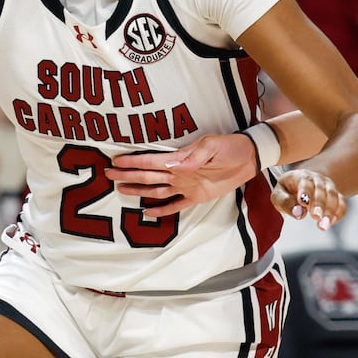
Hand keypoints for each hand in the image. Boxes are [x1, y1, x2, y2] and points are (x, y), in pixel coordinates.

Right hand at [108, 133, 258, 216]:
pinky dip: (162, 209)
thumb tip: (171, 165)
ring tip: (121, 190)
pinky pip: (176, 204)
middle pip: (148, 175)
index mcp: (180, 159)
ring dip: (139, 189)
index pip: (151, 161)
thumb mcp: (213, 146)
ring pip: (156, 189)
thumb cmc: (230, 148)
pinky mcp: (196, 196)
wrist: (248, 158)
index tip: (116, 161)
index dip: (133, 162)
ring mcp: (186, 185)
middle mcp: (178, 173)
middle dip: (128, 174)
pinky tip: (148, 212)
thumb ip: (193, 156)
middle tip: (108, 174)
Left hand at [273, 168, 345, 229]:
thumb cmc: (287, 191)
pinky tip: (331, 222)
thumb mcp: (279, 195)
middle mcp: (317, 180)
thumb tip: (298, 212)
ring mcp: (328, 187)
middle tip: (316, 216)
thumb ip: (284, 202)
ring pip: (333, 196)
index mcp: (301, 176)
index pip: (305, 181)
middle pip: (321, 189)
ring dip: (330, 211)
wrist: (302, 184)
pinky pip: (342, 204)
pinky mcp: (336, 197)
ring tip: (323, 225)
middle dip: (319, 203)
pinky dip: (339, 213)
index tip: (304, 203)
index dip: (305, 191)